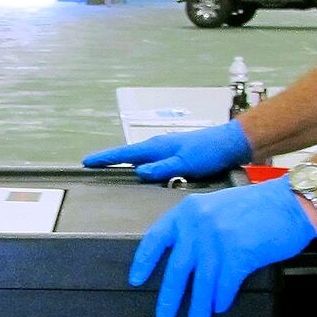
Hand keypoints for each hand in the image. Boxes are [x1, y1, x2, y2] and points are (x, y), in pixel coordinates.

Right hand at [82, 120, 251, 181]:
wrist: (229, 143)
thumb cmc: (208, 153)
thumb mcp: (185, 164)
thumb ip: (162, 168)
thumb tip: (138, 173)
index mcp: (156, 147)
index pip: (124, 154)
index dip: (105, 158)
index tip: (87, 161)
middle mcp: (157, 145)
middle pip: (127, 154)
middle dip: (109, 159)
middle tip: (93, 166)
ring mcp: (165, 148)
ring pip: (138, 157)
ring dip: (124, 162)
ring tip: (110, 169)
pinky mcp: (174, 153)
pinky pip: (149, 160)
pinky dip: (139, 164)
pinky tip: (140, 171)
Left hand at [130, 179, 316, 316]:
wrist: (291, 202)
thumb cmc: (258, 206)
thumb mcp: (217, 207)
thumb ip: (198, 228)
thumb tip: (186, 262)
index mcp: (189, 211)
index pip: (156, 238)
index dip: (144, 262)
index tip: (136, 280)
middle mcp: (198, 224)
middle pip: (177, 269)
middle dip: (169, 297)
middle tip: (163, 316)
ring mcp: (218, 238)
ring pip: (202, 283)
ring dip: (198, 307)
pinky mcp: (239, 253)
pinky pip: (224, 284)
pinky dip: (221, 299)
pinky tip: (220, 307)